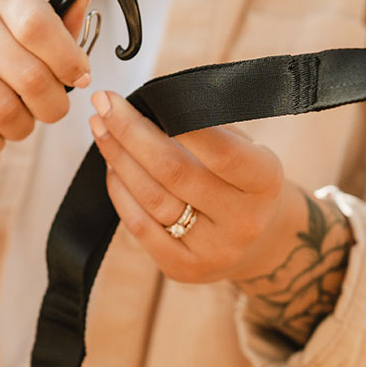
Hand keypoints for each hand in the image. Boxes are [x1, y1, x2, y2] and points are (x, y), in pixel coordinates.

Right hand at [0, 0, 91, 210]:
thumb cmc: (1, 62)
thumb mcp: (32, 41)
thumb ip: (61, 29)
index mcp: (4, 2)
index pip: (38, 26)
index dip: (67, 60)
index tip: (80, 78)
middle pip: (30, 77)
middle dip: (52, 106)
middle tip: (50, 110)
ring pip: (4, 111)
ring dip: (21, 128)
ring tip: (18, 121)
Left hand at [88, 90, 351, 344]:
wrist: (257, 239)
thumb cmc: (239, 177)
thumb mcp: (242, 147)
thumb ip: (205, 127)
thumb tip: (148, 103)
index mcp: (265, 181)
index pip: (222, 151)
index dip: (179, 122)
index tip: (135, 97)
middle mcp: (244, 220)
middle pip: (174, 171)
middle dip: (131, 133)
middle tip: (103, 103)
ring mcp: (214, 250)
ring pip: (152, 198)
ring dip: (119, 159)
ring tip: (101, 129)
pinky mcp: (185, 269)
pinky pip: (140, 227)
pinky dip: (120, 193)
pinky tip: (111, 168)